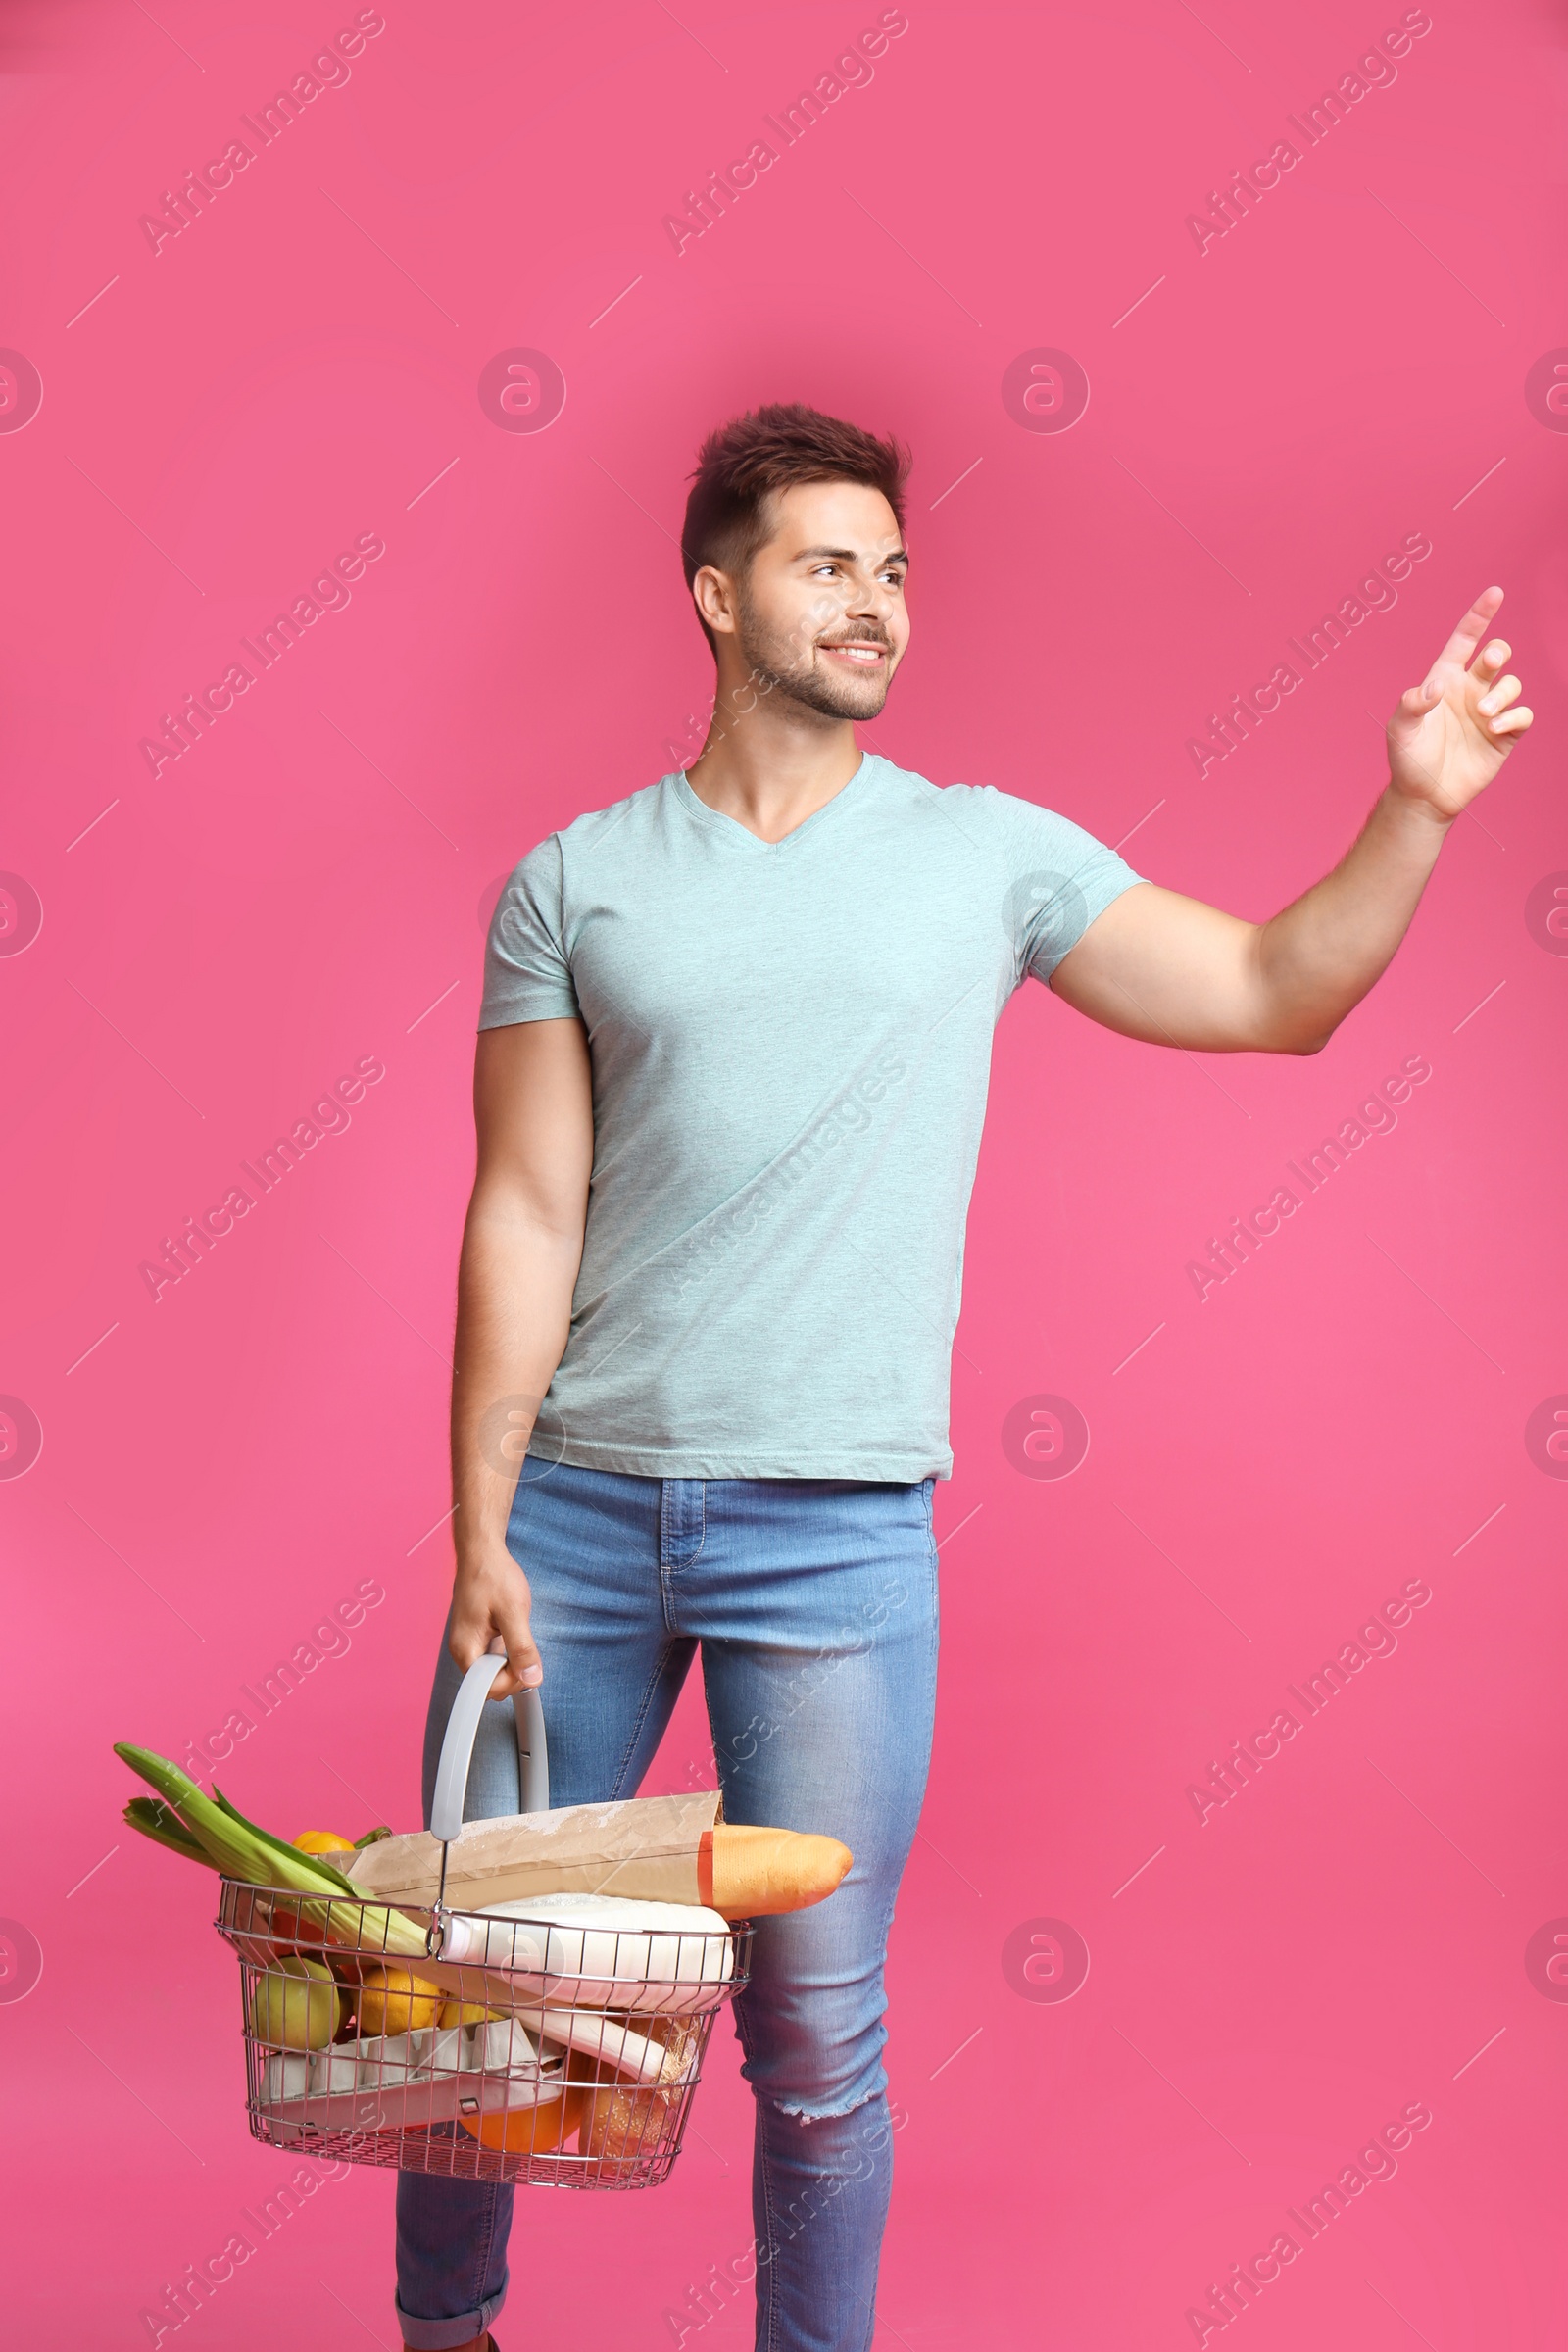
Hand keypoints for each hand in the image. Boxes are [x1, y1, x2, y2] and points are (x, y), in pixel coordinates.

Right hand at [448, 1545, 541, 1698]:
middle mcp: (462, 1651)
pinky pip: (492, 1658)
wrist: (481, 1552)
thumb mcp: (514, 1612)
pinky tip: (512, 1633)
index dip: (511, 1682)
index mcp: (465, 1650)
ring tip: (518, 1634)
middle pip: (489, 1684)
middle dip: (512, 1674)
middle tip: (526, 1648)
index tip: (526, 1662)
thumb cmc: (492, 1576)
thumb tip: (532, 1679)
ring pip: (492, 1672)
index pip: (487, 1689)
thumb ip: (522, 1648)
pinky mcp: (475, 1637)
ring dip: (510, 1662)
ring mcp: (467, 1644)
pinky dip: (506, 1653)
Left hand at [1387, 586, 1533, 820]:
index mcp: (1445, 679)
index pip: (1465, 640)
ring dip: (1502, 693)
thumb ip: (1412, 703)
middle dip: (1498, 652)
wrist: (1424, 795)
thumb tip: (1436, 686)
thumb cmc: (1408, 758)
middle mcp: (1470, 690)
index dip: (1479, 616)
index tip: (1495, 593)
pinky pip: (1522, 714)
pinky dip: (1513, 715)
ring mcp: (1489, 711)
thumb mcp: (1400, 729)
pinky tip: (1494, 727)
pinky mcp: (1504, 734)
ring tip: (1483, 713)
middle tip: (1488, 663)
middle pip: (1496, 655)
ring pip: (1512, 684)